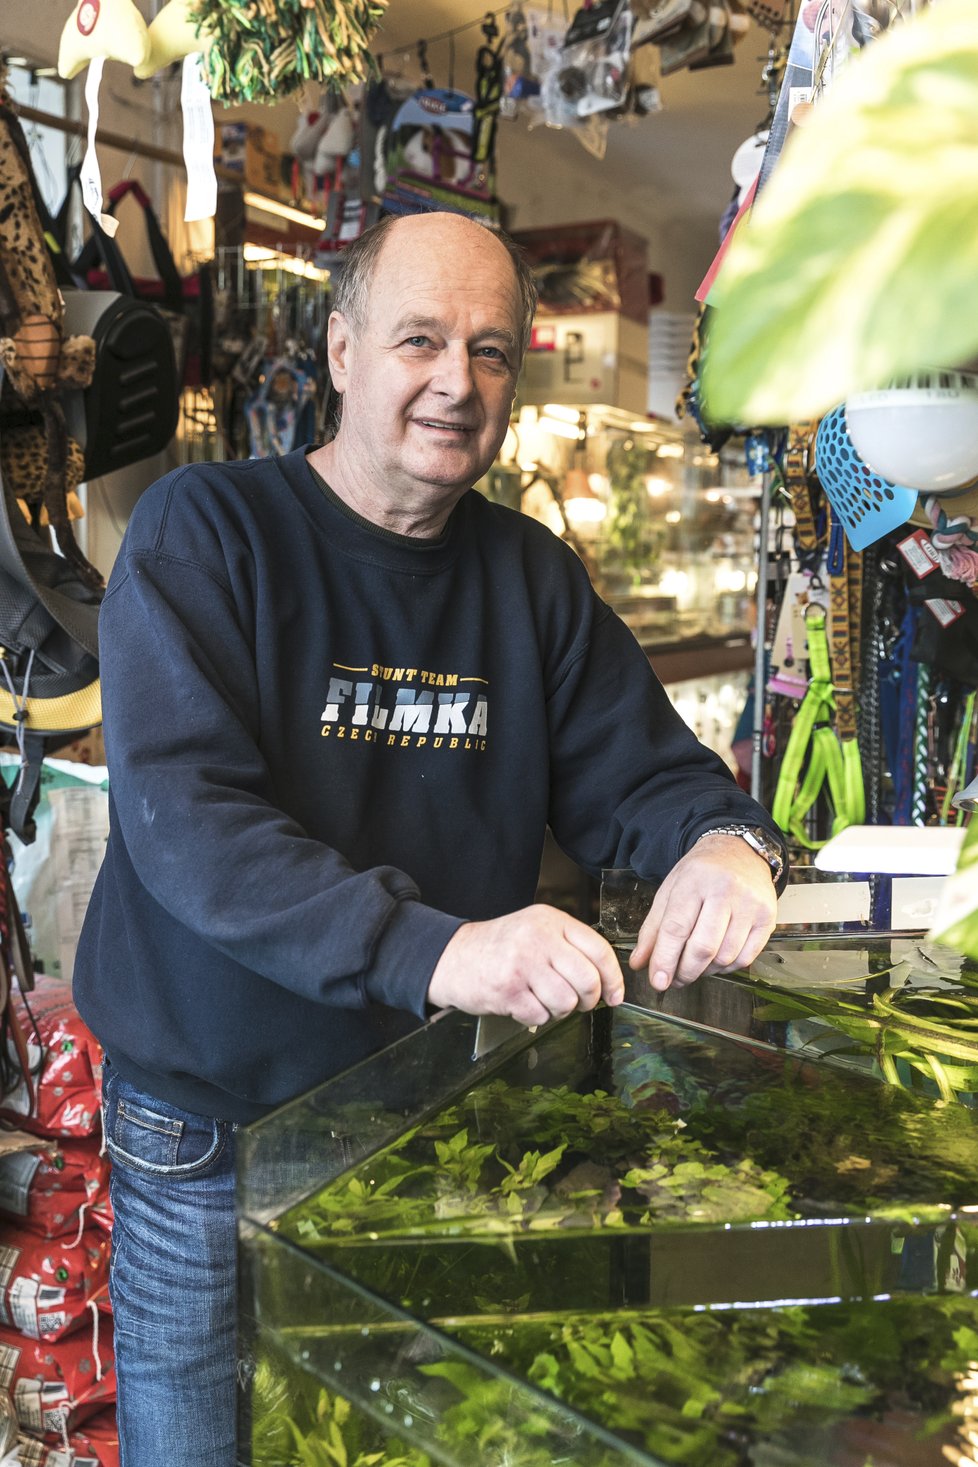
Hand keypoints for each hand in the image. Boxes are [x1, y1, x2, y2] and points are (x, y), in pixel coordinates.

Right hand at [427, 904, 624, 1026]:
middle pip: (587, 980)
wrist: (453, 956)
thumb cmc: (500, 946)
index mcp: (551, 921)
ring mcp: (522, 964)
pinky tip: (524, 1003)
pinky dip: (536, 1016)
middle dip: (589, 1000)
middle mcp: (538, 939)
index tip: (615, 995)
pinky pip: (540, 1015)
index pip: (599, 950)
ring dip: (560, 1010)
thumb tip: (606, 981)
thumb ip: (569, 946)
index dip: (613, 978)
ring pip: (566, 1002)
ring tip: (545, 1000)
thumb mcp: (536, 929)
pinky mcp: (507, 990)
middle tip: (580, 1003)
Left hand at [628, 835, 777, 992]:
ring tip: (694, 966)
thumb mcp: (670, 891)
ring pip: (725, 957)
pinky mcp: (767, 917)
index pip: (677, 929)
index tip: (657, 981)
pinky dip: (727, 968)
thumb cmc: (700, 873)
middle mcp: (725, 891)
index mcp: (694, 881)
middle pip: (703, 947)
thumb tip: (639, 963)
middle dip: (685, 972)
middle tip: (675, 980)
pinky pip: (745, 958)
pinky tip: (716, 961)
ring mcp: (750, 904)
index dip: (665, 960)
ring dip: (705, 971)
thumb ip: (653, 929)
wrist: (738, 851)